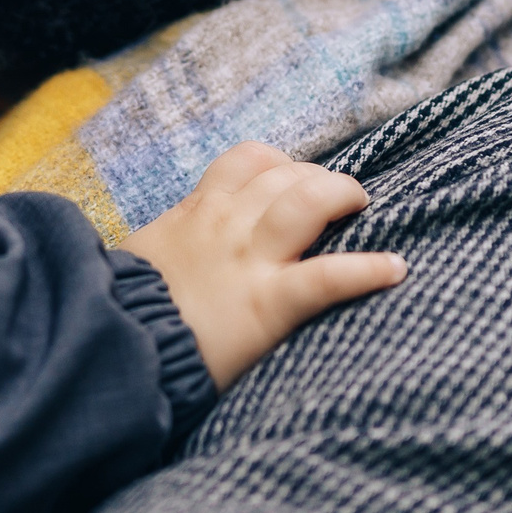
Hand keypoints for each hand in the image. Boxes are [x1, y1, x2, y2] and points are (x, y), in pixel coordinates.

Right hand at [121, 142, 403, 389]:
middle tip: (339, 200)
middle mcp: (225, 224)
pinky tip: (395, 269)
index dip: (283, 165)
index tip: (297, 181)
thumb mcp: (141, 257)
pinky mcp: (268, 304)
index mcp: (196, 212)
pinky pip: (329, 277)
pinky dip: (367, 271)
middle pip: (288, 175)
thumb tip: (178, 241)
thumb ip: (171, 239)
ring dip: (343, 197)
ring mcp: (249, 261)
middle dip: (320, 179)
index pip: (248, 161)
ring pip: (309, 202)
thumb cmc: (122, 310)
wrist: (116, 350)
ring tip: (363, 208)